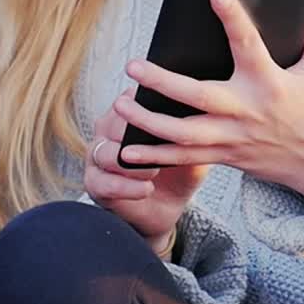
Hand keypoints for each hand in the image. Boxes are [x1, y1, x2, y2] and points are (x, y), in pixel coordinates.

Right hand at [83, 87, 208, 250]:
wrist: (167, 206)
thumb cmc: (179, 169)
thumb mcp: (194, 145)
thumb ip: (197, 127)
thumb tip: (209, 110)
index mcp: (131, 109)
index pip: (133, 96)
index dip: (149, 105)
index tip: (172, 117)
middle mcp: (108, 126)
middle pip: (115, 121)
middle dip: (136, 134)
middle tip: (161, 147)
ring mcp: (98, 154)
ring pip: (105, 152)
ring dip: (132, 163)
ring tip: (154, 172)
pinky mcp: (94, 182)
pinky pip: (104, 182)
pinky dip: (126, 186)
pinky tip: (146, 189)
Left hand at [115, 0, 303, 208]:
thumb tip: (295, 2)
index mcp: (271, 82)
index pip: (250, 45)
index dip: (234, 18)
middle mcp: (248, 111)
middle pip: (199, 97)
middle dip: (163, 83)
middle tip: (133, 65)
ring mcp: (234, 138)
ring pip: (184, 134)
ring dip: (148, 121)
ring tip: (120, 103)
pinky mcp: (226, 155)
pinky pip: (184, 159)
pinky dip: (154, 156)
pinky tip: (125, 149)